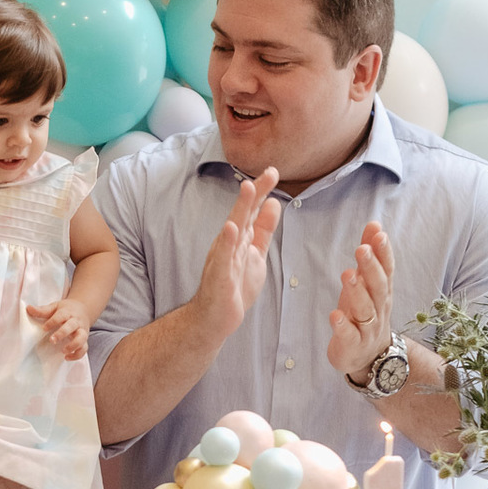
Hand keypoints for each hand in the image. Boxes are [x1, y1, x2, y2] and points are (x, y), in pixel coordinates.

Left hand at [27, 297, 89, 358]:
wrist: (84, 310)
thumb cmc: (67, 310)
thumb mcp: (55, 307)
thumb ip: (42, 310)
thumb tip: (28, 308)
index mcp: (67, 312)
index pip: (61, 316)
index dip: (53, 322)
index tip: (44, 328)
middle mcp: (76, 321)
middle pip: (71, 326)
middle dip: (62, 333)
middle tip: (52, 340)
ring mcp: (82, 331)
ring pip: (82, 338)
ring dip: (73, 345)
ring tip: (63, 351)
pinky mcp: (84, 340)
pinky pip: (84, 348)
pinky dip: (77, 354)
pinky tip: (67, 357)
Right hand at [191, 168, 281, 343]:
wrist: (214, 318)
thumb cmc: (233, 285)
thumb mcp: (255, 253)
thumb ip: (263, 229)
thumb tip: (273, 202)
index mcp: (240, 238)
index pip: (252, 210)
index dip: (262, 191)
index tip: (273, 171)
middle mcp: (229, 243)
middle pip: (243, 213)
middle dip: (255, 192)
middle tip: (269, 173)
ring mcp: (223, 258)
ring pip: (233, 229)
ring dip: (241, 208)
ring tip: (249, 188)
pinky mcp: (219, 275)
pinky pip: (223, 257)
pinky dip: (227, 242)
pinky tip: (231, 228)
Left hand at [328, 222, 394, 384]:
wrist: (370, 357)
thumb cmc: (366, 313)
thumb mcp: (368, 283)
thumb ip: (371, 254)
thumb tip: (374, 224)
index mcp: (382, 291)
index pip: (387, 269)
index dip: (384, 251)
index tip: (379, 233)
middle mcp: (379, 308)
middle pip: (378, 286)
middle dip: (371, 267)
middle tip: (362, 249)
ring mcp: (367, 327)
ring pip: (366, 309)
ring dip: (357, 292)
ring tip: (347, 274)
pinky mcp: (353, 344)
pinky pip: (349, 335)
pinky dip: (342, 325)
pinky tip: (335, 315)